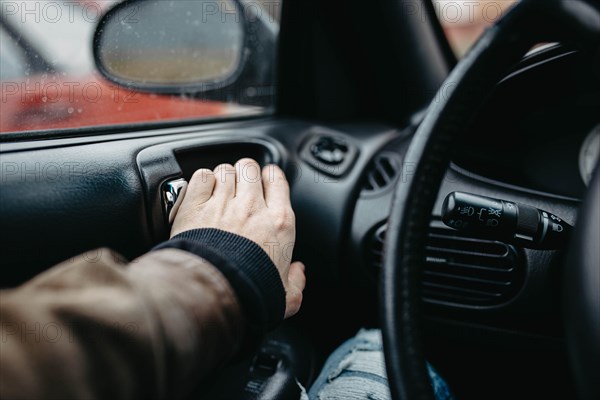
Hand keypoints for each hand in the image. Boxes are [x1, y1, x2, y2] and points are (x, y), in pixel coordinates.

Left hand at [171, 158, 305, 318]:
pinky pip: (202, 176)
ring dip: (223, 178)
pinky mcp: (196, 205)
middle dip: (245, 174)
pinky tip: (202, 194)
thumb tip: (298, 272)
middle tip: (240, 188)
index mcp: (278, 222)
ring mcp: (223, 203)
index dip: (270, 177)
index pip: (277, 180)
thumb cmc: (250, 292)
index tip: (266, 183)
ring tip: (219, 193)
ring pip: (225, 169)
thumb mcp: (285, 295)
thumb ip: (296, 282)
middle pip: (250, 166)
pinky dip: (202, 182)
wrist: (213, 292)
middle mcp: (252, 207)